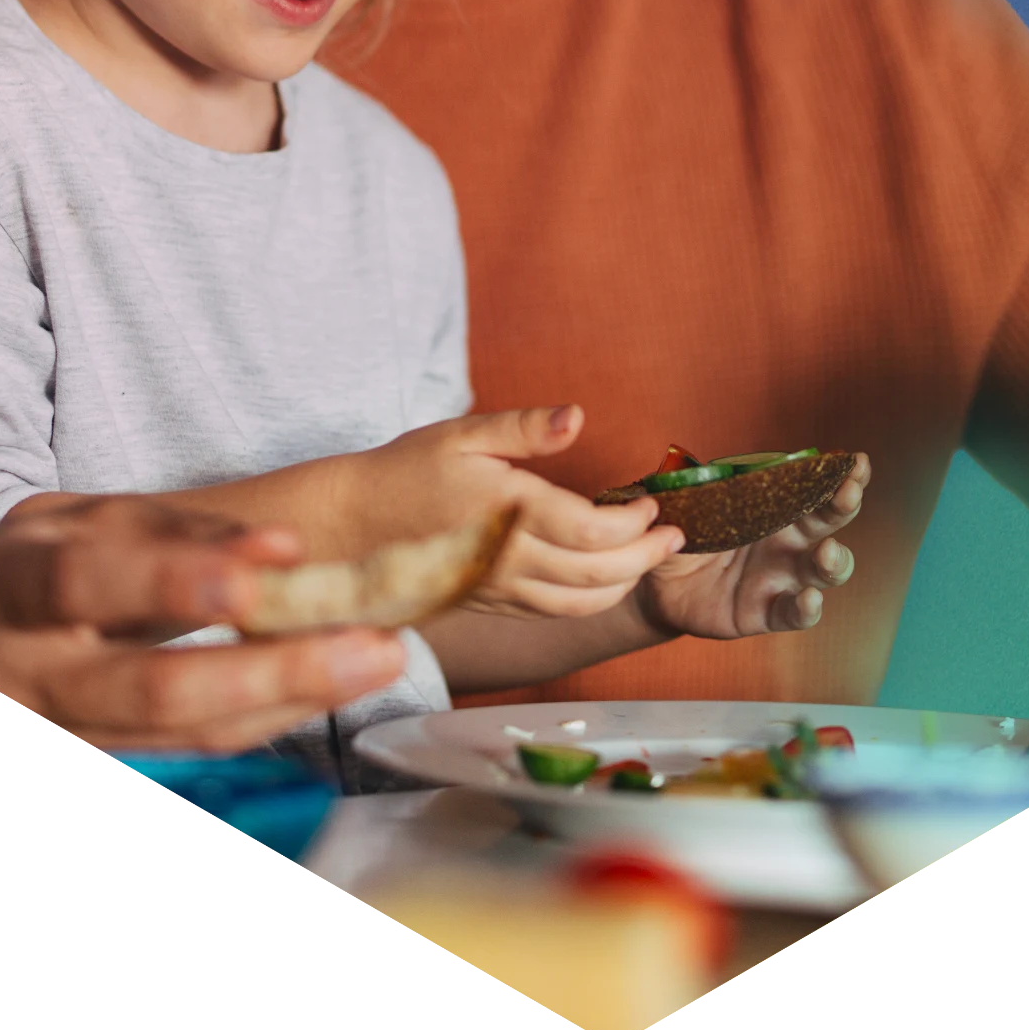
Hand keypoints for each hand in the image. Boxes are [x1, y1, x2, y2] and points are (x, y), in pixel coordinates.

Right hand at [0, 496, 406, 753]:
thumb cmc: (26, 567)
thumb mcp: (75, 519)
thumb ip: (170, 527)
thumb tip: (275, 549)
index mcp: (10, 589)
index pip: (91, 582)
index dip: (181, 575)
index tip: (275, 558)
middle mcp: (24, 677)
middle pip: (151, 691)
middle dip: (274, 671)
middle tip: (373, 645)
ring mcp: (55, 734)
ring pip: (182, 734)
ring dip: (290, 702)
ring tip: (377, 661)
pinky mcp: (91, 760)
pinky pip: (188, 751)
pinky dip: (264, 720)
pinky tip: (324, 690)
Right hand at [352, 406, 685, 618]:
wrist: (353, 527)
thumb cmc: (407, 471)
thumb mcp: (463, 434)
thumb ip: (525, 428)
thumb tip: (577, 416)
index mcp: (507, 513)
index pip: (592, 531)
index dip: (635, 523)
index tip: (654, 503)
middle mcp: (507, 561)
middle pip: (598, 574)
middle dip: (646, 557)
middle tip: (675, 536)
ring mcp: (499, 590)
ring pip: (580, 604)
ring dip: (624, 583)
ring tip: (648, 557)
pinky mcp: (491, 605)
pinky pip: (553, 613)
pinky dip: (591, 600)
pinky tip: (604, 576)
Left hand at [634, 455, 869, 638]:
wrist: (658, 583)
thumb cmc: (682, 533)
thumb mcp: (685, 502)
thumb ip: (692, 481)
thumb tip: (686, 462)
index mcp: (775, 507)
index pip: (814, 487)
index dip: (840, 475)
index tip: (856, 461)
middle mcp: (787, 541)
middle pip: (828, 522)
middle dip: (844, 505)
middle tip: (849, 492)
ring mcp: (781, 577)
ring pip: (823, 570)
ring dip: (834, 560)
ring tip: (826, 551)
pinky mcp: (766, 612)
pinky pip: (794, 614)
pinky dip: (807, 609)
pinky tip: (810, 600)